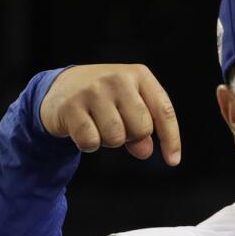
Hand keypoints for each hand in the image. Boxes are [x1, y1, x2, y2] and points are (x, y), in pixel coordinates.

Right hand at [39, 64, 181, 165]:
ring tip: (98, 124)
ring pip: (116, 138)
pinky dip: (88, 144)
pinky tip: (83, 129)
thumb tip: (145, 151)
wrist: (61, 87)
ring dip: (109, 141)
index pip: (164, 111)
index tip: (173, 161)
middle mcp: (117, 78)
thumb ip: (142, 126)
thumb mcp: (129, 106)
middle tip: (116, 124)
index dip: (171, 139)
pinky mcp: (71, 106)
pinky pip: (91, 142)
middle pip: (142, 128)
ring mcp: (93, 91)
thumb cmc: (105, 98)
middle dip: (132, 136)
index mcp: (139, 75)